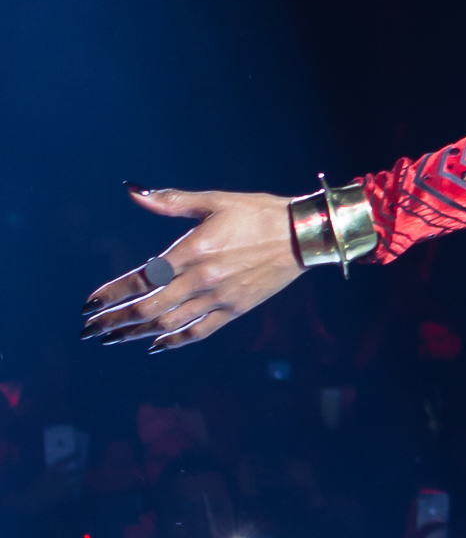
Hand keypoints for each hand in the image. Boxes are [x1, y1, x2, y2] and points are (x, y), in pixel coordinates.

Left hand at [83, 188, 305, 353]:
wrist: (303, 235)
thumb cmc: (257, 213)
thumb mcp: (214, 201)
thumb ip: (170, 201)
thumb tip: (133, 192)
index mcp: (193, 251)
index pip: (141, 278)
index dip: (112, 293)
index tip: (89, 304)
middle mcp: (202, 279)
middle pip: (148, 308)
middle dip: (115, 320)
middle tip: (91, 329)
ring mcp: (219, 298)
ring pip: (169, 324)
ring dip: (136, 333)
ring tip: (113, 338)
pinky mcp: (235, 310)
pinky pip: (198, 332)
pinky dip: (174, 341)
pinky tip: (155, 344)